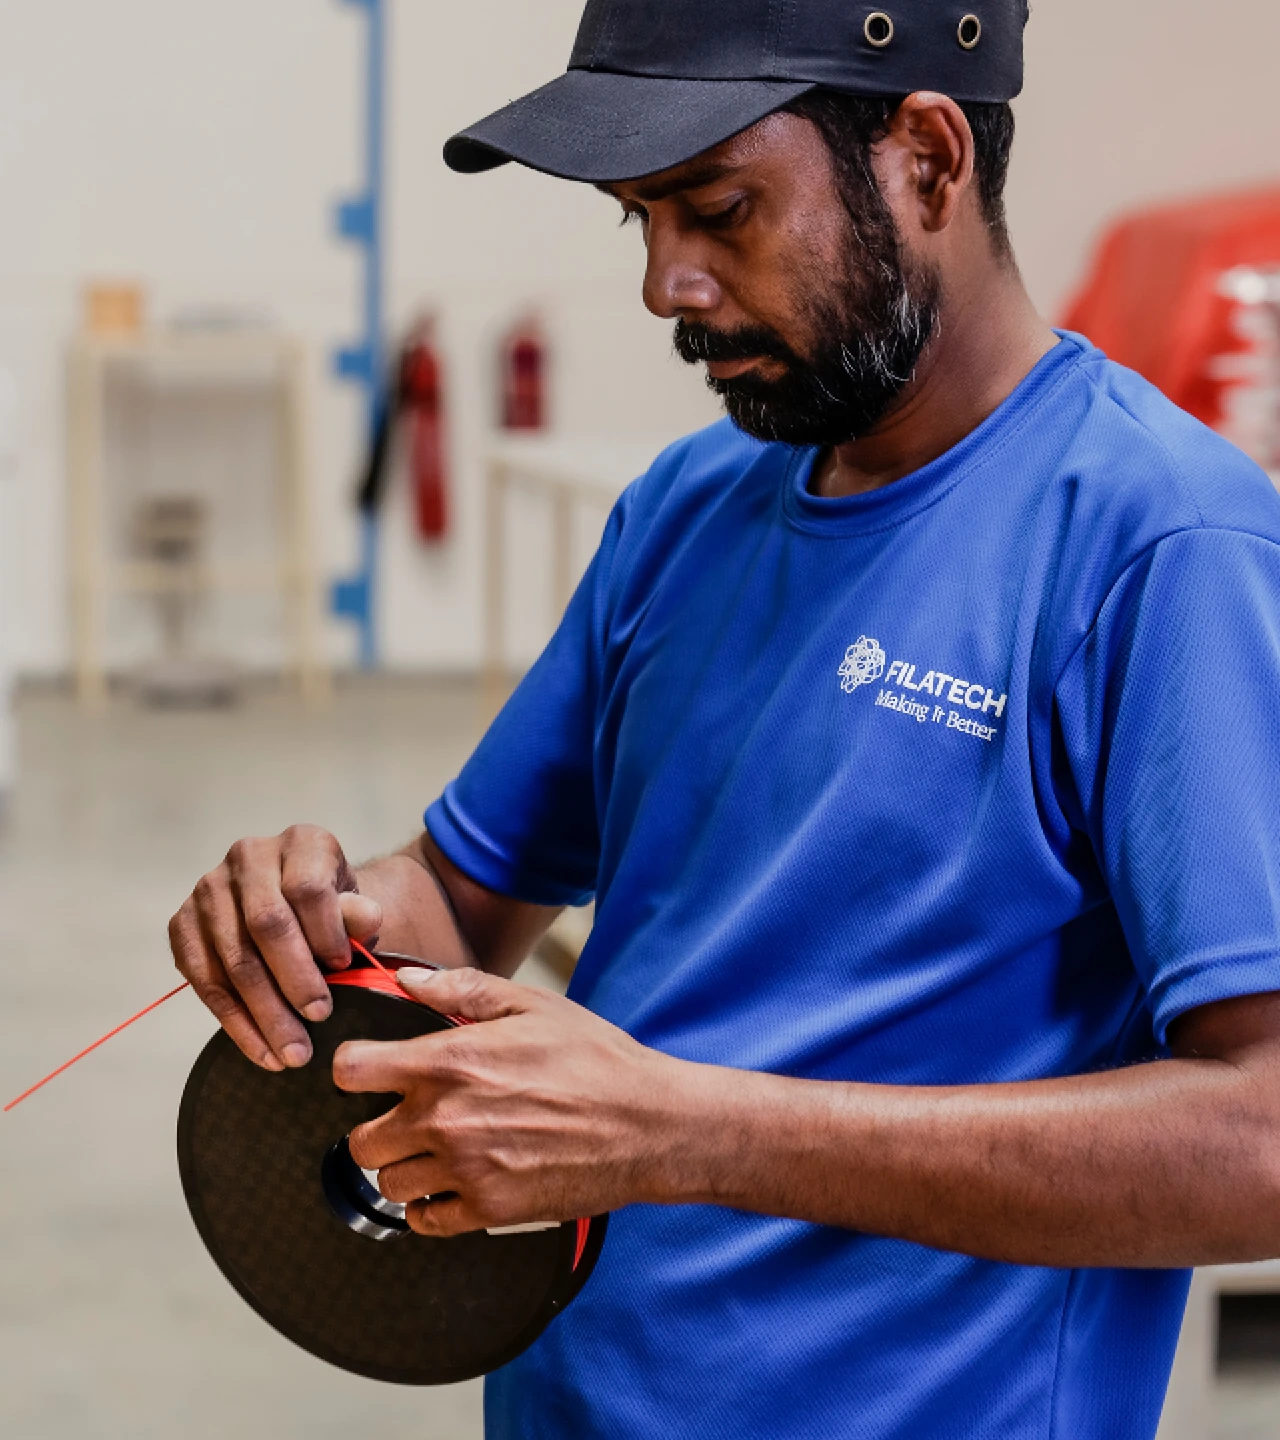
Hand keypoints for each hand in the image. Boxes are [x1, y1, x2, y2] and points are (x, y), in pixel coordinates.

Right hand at [168, 825, 382, 1071]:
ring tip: (292, 1054)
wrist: (295, 910)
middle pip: (266, 922)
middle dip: (293, 980)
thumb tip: (365, 921)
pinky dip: (235, 1022)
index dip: (325, 931)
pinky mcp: (182, 924)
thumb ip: (360, 915)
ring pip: (233, 958)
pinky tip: (261, 1050)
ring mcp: (209, 889)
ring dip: (263, 1013)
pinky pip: (203, 980)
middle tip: (318, 1022)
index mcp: (300, 842)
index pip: (307, 887)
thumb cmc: (333, 913)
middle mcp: (248, 856)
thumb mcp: (356, 908)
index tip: (344, 970)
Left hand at [337, 968, 691, 1234]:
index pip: (352, 1070)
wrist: (648, 1124)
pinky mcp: (488, 1211)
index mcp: (450, 1061)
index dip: (355, 1069)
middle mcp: (446, 1119)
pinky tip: (456, 1183)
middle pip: (360, 1140)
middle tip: (412, 1117)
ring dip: (407, 1167)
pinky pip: (423, 1222)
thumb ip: (461, 989)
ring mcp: (464, 1170)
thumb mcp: (532, 1005)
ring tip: (441, 1150)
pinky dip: (430, 1207)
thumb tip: (407, 982)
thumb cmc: (595, 1059)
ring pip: (388, 1184)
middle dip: (380, 1125)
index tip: (369, 1073)